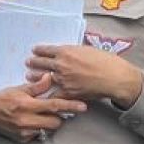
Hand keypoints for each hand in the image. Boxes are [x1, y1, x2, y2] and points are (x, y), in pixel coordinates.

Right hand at [0, 74, 86, 142]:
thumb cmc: (2, 98)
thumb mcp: (19, 88)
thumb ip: (37, 86)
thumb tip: (51, 77)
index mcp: (27, 105)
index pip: (54, 105)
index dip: (70, 106)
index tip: (83, 106)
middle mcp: (27, 120)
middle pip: (55, 122)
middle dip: (59, 116)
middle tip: (55, 109)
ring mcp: (25, 131)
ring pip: (48, 129)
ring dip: (49, 122)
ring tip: (42, 115)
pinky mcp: (22, 139)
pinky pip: (38, 135)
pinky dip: (39, 128)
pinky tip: (32, 122)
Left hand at [25, 44, 143, 108]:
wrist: (115, 78)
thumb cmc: (106, 62)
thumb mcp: (88, 50)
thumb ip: (75, 51)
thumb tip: (68, 52)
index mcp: (66, 51)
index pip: (47, 50)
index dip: (39, 50)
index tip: (34, 51)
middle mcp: (61, 64)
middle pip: (41, 63)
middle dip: (33, 62)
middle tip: (28, 62)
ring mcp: (63, 79)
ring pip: (43, 78)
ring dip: (34, 77)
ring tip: (29, 76)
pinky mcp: (68, 92)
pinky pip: (53, 94)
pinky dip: (47, 93)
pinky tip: (41, 94)